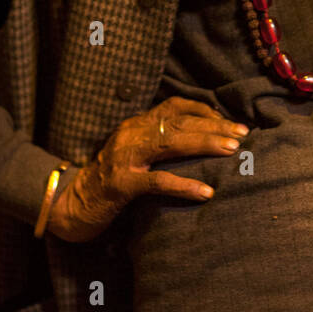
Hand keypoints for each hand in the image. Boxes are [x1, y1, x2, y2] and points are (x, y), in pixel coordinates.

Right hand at [47, 97, 248, 242]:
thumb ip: (159, 147)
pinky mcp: (119, 184)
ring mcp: (123, 158)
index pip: (175, 107)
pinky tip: (205, 192)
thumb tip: (203, 145)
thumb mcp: (134, 157)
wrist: (70, 205)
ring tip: (232, 150)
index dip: (205, 112)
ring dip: (204, 144)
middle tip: (242, 135)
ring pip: (169, 142)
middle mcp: (130, 134)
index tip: (231, 122)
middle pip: (178, 122)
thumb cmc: (109, 183)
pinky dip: (183, 184)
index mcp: (136, 125)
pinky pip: (156, 181)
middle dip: (214, 127)